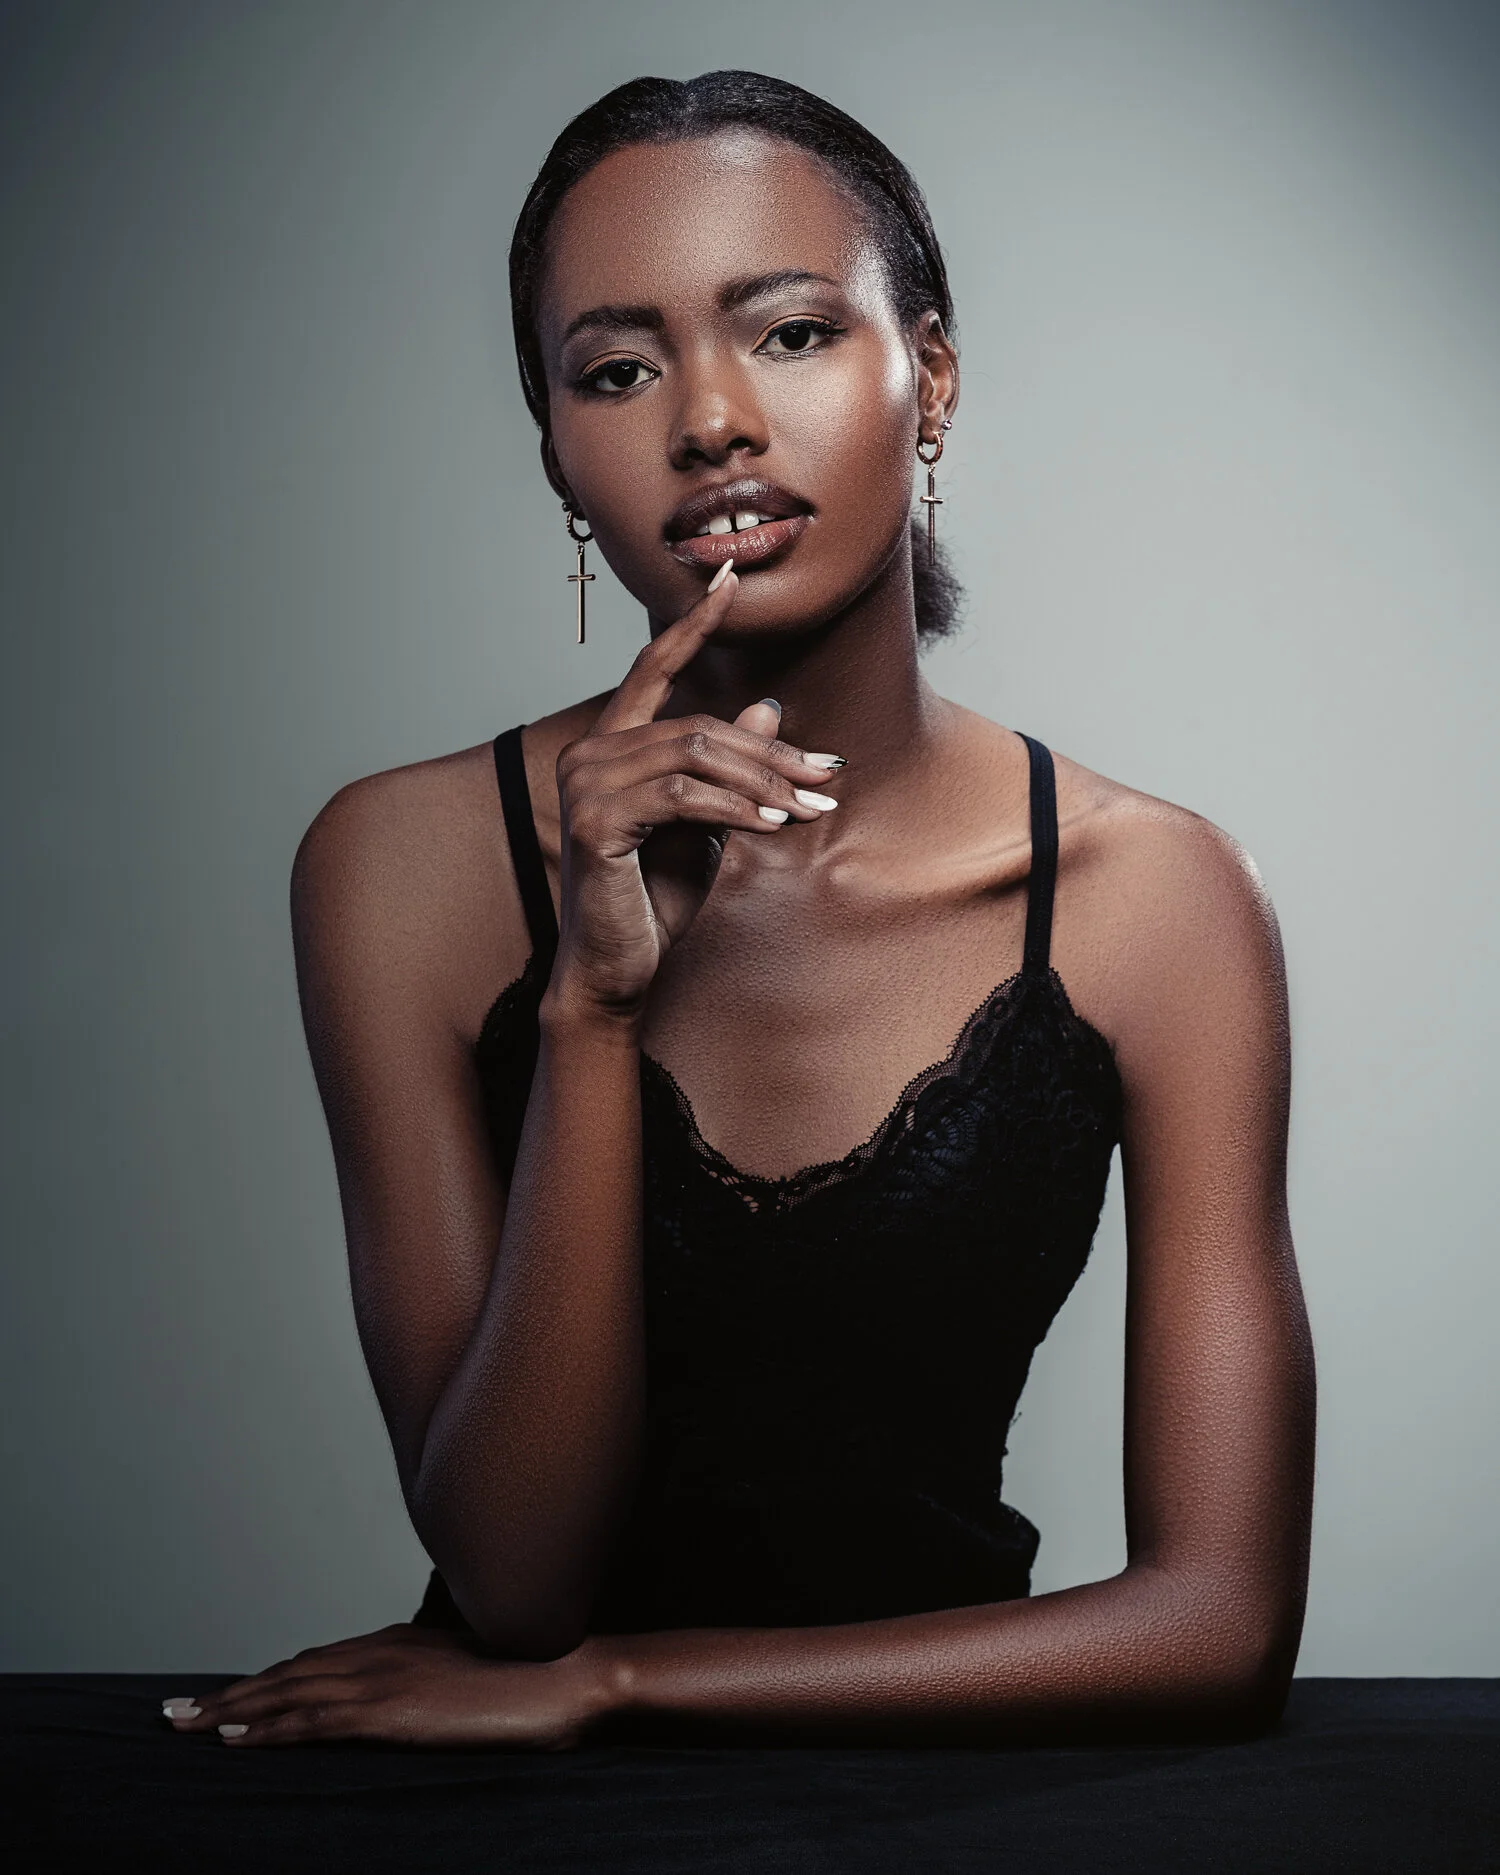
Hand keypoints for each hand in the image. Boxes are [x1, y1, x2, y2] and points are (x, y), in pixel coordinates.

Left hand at [159, 1621, 612, 1749]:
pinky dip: (268, 1724)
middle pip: (288, 1671)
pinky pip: (314, 1718)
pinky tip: (234, 1736)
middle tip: (174, 1711)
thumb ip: (429, 1684)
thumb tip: (409, 1706)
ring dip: (231, 1708)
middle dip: (229, 1692)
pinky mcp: (391, 1709)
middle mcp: (380, 1652)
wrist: (565, 1678)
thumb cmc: (529, 1681)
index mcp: (397, 1644)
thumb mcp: (467, 1678)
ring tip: (184, 1725)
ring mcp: (383, 1678)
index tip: (227, 1695)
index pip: (314, 1661)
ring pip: (288, 1691)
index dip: (266, 1678)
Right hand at [549, 563, 844, 1019]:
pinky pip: (683, 797)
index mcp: (610, 746)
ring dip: (764, 783)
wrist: (616, 971)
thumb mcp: (707, 826)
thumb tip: (767, 706)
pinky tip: (770, 826)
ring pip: (696, 755)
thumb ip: (728, 769)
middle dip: (771, 751)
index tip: (729, 575)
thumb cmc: (653, 902)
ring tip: (808, 808)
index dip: (693, 621)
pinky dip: (735, 809)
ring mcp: (586, 785)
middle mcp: (589, 754)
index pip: (652, 666)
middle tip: (826, 776)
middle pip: (697, 723)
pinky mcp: (596, 821)